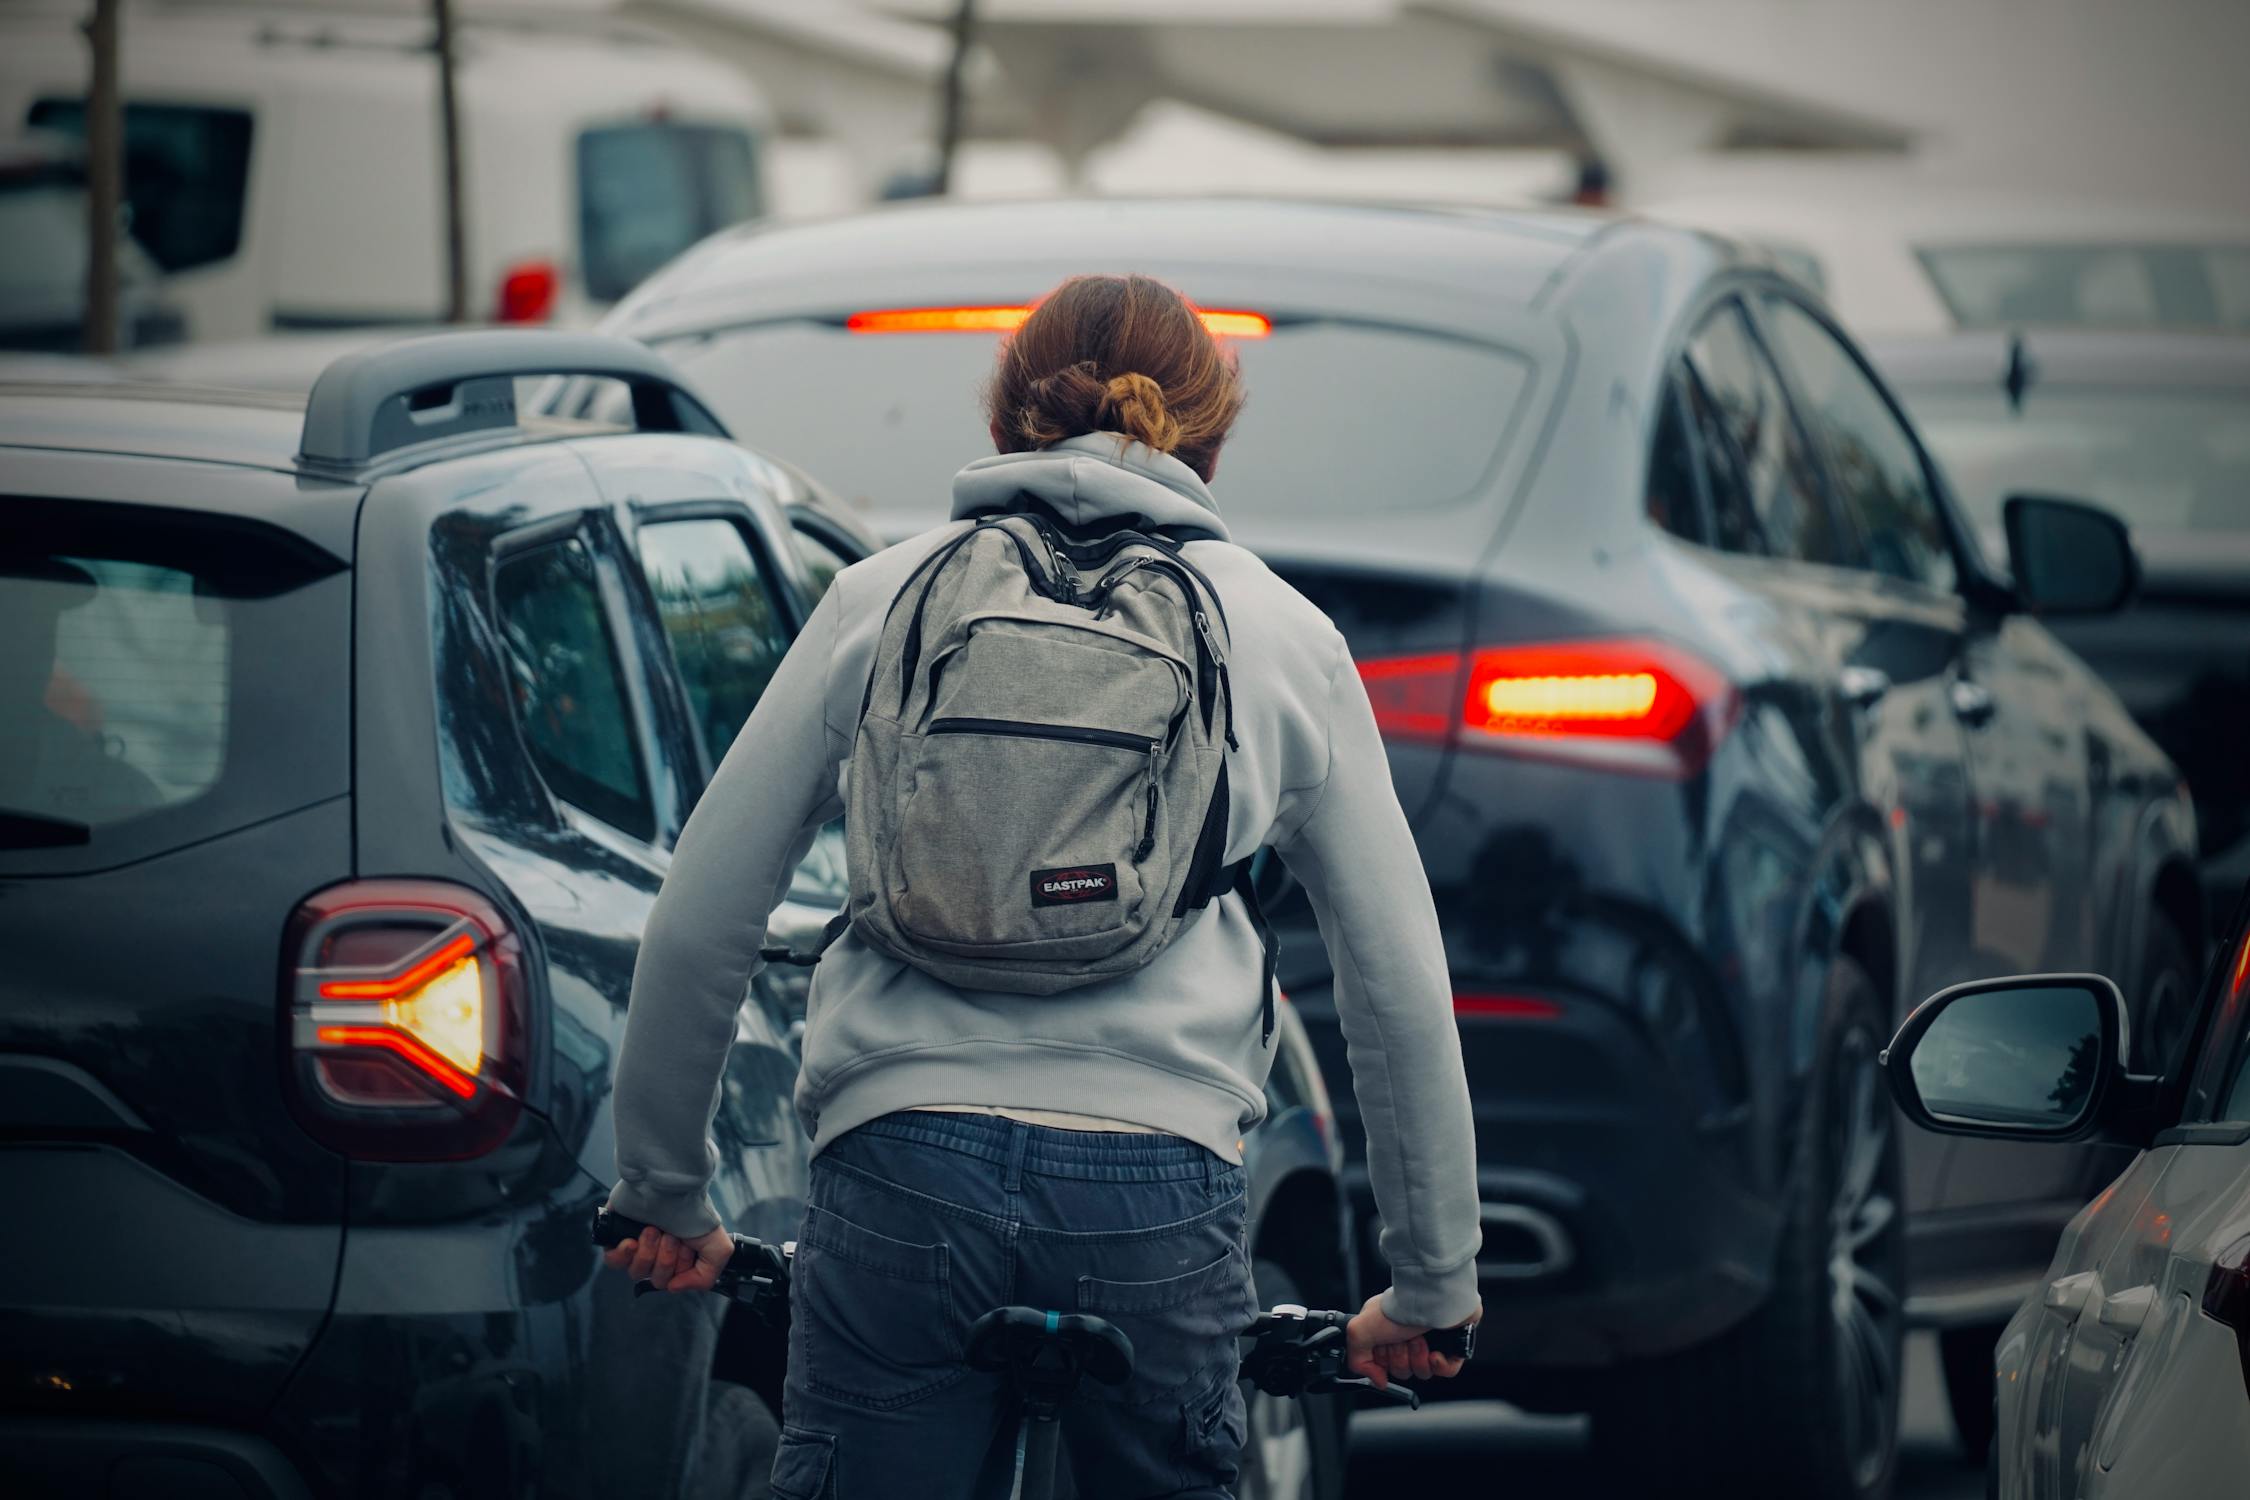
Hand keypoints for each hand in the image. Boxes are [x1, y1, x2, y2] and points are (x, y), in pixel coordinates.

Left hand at [600, 1220, 734, 1294]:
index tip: (685, 1247)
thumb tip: (675, 1287)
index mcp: (680, 1254)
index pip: (676, 1282)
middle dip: (664, 1259)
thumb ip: (706, 1277)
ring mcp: (638, 1244)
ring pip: (636, 1272)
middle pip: (657, 1279)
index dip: (680, 1269)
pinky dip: (623, 1255)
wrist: (666, 1185)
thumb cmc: (690, 1208)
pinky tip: (632, 1241)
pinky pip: (614, 1262)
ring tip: (652, 1230)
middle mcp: (659, 1250)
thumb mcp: (718, 1247)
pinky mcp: (616, 1237)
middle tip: (669, 1235)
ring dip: (647, 1252)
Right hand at [1344, 1293, 1480, 1388]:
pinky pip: (1446, 1371)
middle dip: (1401, 1358)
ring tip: (1420, 1340)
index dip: (1382, 1361)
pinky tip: (1435, 1353)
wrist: (1430, 1300)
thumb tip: (1377, 1379)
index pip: (1381, 1363)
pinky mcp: (1450, 1346)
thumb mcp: (1358, 1331)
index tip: (1382, 1349)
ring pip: (1422, 1372)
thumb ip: (1357, 1360)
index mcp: (1384, 1331)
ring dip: (1419, 1359)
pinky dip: (1440, 1366)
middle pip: (1401, 1369)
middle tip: (1401, 1340)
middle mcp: (1405, 1336)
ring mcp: (1429, 1341)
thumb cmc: (1397, 1309)